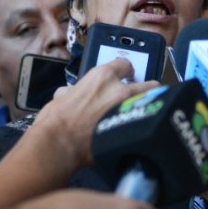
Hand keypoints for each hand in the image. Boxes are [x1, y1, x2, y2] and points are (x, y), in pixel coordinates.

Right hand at [32, 58, 157, 169]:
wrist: (59, 143)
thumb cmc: (55, 120)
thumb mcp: (63, 96)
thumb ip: (77, 91)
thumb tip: (72, 93)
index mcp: (102, 77)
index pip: (124, 65)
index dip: (125, 71)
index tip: (126, 76)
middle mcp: (120, 90)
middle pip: (148, 85)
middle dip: (148, 90)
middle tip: (143, 96)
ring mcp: (129, 111)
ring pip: (152, 106)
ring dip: (148, 109)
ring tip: (145, 115)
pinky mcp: (132, 130)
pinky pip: (144, 126)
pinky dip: (143, 128)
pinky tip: (138, 132)